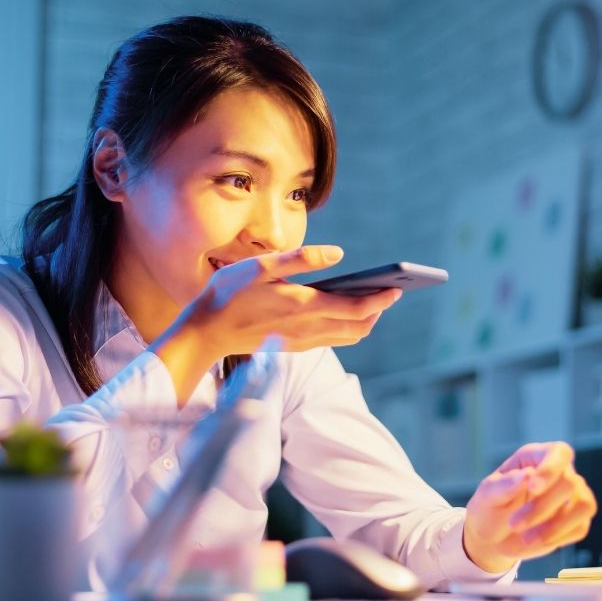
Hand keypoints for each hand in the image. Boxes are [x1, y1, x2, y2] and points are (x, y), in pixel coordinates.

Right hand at [150, 246, 400, 400]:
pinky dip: (344, 327)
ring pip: (347, 337)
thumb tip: (338, 254)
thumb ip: (301, 259)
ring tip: (369, 299)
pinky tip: (340, 310)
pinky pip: (330, 340)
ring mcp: (301, 341)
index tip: (397, 288)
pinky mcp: (292, 346)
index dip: (381, 299)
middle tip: (387, 291)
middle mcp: (307, 329)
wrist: (204, 332)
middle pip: (359, 327)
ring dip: (363, 321)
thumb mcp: (262, 266)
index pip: (357, 308)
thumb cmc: (230, 293)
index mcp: (303, 306)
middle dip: (377, 310)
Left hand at [461, 442, 596, 573]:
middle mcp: (561, 472)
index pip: (558, 452)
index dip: (551, 468)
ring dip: (555, 526)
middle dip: (541, 508)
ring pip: (583, 505)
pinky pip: (580, 527)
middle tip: (513, 524)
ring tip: (526, 539)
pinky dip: (557, 538)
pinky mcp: (577, 520)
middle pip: (570, 483)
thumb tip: (529, 475)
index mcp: (536, 457)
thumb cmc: (490, 507)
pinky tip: (535, 542)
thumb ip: (506, 484)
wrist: (494, 536)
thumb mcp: (488, 495)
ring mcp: (573, 496)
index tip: (533, 488)